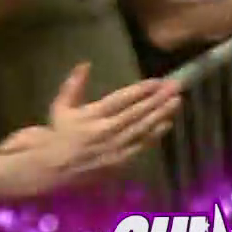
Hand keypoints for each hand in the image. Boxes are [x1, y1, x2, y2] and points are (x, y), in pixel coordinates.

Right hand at [0, 64, 179, 197]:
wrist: (54, 167)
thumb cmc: (60, 133)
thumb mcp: (61, 107)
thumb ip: (74, 85)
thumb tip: (85, 64)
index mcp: (91, 115)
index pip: (121, 99)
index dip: (141, 90)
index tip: (157, 81)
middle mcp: (106, 130)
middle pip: (137, 112)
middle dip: (159, 98)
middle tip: (176, 86)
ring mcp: (115, 146)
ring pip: (144, 128)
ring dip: (162, 113)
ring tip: (178, 100)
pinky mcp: (121, 160)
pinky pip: (142, 145)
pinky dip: (156, 133)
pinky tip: (169, 122)